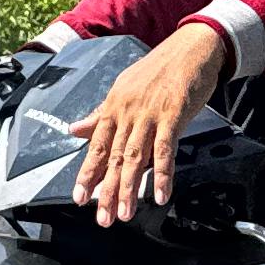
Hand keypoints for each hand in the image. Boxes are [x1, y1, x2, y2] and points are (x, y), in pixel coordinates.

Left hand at [73, 25, 230, 228]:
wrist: (191, 48)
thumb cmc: (159, 70)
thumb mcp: (124, 89)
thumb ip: (100, 114)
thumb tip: (73, 129)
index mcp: (114, 106)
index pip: (96, 145)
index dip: (88, 173)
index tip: (79, 197)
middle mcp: (127, 111)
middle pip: (113, 156)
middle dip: (107, 190)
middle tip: (103, 217)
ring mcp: (149, 113)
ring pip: (135, 156)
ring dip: (129, 187)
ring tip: (125, 213)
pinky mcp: (173, 114)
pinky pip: (165, 149)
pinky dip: (161, 173)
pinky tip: (159, 194)